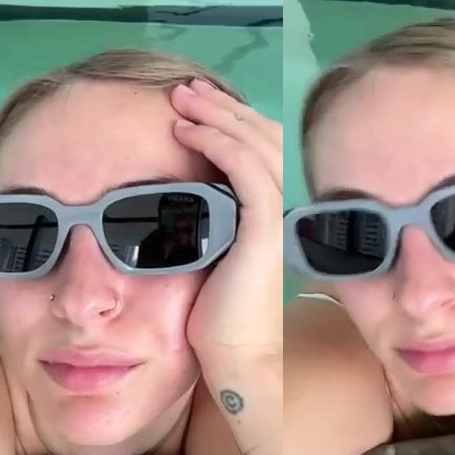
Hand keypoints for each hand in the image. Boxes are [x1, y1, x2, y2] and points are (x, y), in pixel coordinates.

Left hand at [169, 78, 283, 357]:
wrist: (238, 365)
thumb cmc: (217, 324)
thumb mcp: (207, 261)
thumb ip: (204, 226)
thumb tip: (172, 202)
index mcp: (272, 216)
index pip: (260, 150)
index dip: (231, 122)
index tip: (194, 105)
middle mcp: (282, 211)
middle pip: (261, 137)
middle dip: (222, 108)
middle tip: (185, 89)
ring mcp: (276, 218)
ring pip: (254, 144)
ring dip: (216, 115)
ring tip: (181, 99)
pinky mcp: (264, 230)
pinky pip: (245, 170)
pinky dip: (218, 142)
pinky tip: (188, 130)